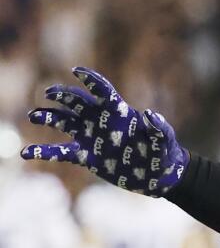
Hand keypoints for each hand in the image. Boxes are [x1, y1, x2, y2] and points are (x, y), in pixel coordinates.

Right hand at [22, 67, 188, 195]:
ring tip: (33, 115)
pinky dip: (44, 152)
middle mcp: (102, 122)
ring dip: (49, 117)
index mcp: (120, 114)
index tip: (76, 70)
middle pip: (78, 103)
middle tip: (48, 92)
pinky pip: (61, 152)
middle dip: (63, 95)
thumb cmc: (165, 154)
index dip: (91, 80)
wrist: (158, 177)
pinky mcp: (87, 156)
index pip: (103, 92)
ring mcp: (93, 138)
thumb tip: (149, 114)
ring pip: (66, 123)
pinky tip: (26, 153)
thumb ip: (159, 128)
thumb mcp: (165, 141)